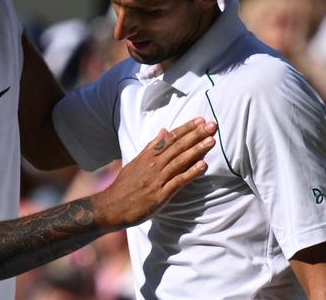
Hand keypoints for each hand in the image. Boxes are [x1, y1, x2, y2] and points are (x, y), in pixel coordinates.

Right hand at [92, 117, 215, 230]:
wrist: (112, 206)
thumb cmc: (125, 185)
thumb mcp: (136, 161)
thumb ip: (151, 147)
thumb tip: (163, 131)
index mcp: (148, 155)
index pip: (170, 138)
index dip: (186, 129)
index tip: (200, 120)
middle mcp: (154, 164)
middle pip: (178, 146)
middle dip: (196, 135)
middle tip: (212, 125)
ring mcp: (157, 178)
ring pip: (180, 161)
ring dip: (197, 150)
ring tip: (211, 140)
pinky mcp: (160, 194)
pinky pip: (178, 181)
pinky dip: (191, 172)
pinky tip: (203, 165)